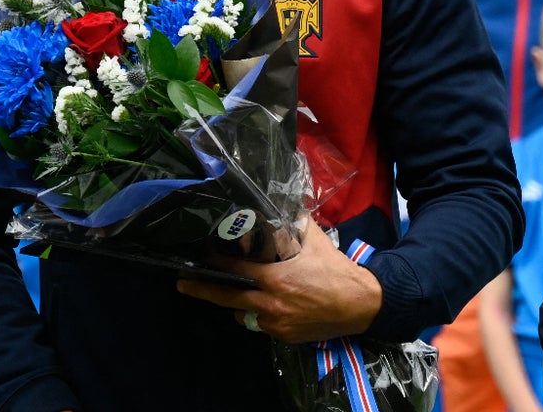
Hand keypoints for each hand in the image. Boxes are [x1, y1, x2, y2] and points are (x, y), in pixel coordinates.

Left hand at [176, 224, 382, 343]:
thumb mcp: (312, 240)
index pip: (233, 270)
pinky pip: (263, 324)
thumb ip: (292, 224)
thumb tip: (280, 206)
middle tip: (181, 284)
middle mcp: (270, 303)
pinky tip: (274, 304)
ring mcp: (276, 323)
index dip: (214, 263)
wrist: (361, 303)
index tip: (198, 257)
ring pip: (245, 313)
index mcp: (274, 278)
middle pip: (226, 298)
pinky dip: (263, 314)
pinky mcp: (284, 336)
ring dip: (241, 304)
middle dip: (201, 290)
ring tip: (244, 292)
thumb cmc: (335, 269)